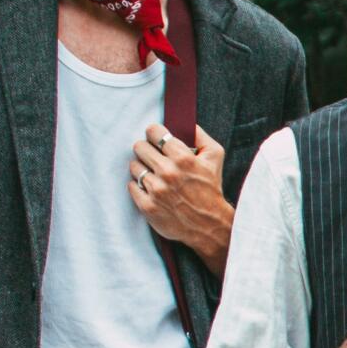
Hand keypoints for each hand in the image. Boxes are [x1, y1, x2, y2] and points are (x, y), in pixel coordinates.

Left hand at [130, 124, 233, 271]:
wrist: (208, 224)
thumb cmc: (211, 188)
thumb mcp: (215, 157)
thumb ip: (201, 135)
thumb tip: (186, 123)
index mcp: (183, 158)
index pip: (154, 132)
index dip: (154, 133)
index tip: (155, 138)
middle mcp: (168, 173)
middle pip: (139, 147)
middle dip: (146, 149)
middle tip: (153, 156)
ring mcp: (156, 190)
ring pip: (134, 166)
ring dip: (142, 168)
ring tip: (153, 173)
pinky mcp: (147, 206)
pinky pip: (131, 185)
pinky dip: (138, 185)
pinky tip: (150, 187)